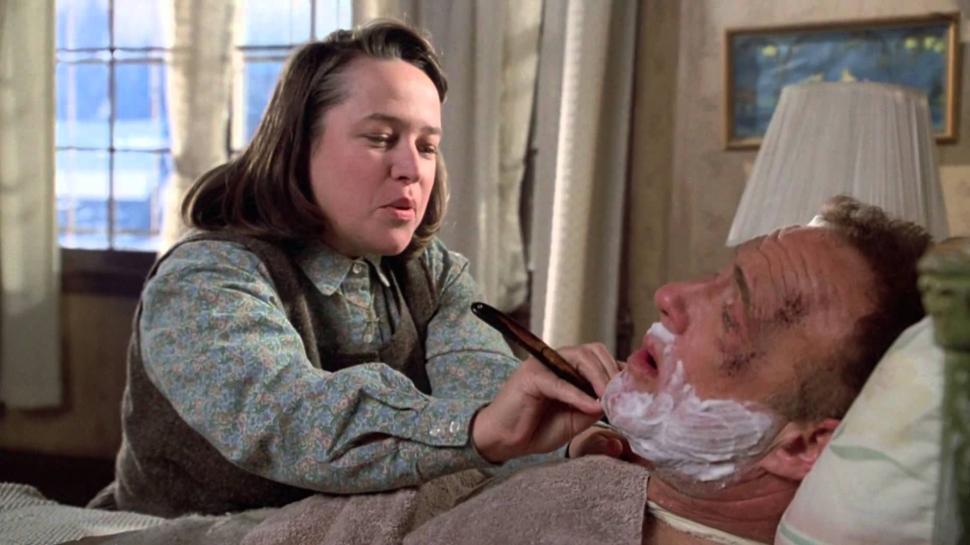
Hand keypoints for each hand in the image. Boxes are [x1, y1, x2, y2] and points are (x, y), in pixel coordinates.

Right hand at [471, 343, 620, 463]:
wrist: (504, 441)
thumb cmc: (537, 428)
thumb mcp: (576, 419)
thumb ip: (595, 406)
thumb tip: (617, 401)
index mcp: (569, 367)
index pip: (601, 357)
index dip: (618, 372)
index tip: (633, 392)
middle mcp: (556, 360)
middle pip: (593, 351)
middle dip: (612, 373)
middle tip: (622, 397)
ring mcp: (542, 364)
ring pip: (580, 358)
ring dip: (599, 378)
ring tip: (608, 399)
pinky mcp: (530, 377)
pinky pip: (560, 382)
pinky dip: (578, 395)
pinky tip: (591, 408)